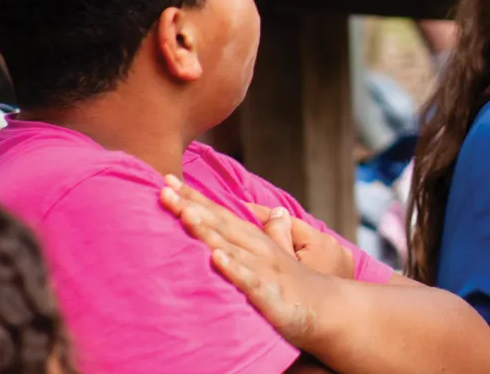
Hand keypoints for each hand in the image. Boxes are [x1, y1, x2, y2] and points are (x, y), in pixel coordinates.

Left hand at [159, 176, 335, 347]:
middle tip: (165, 189)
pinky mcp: (268, 293)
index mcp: (254, 239)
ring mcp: (263, 269)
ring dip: (208, 231)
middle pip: (220, 224)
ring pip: (230, 246)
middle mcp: (256, 248)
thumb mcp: (282, 253)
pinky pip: (248, 279)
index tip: (168, 180)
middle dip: (192, 206)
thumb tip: (278, 212)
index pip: (220, 214)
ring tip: (185, 214)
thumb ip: (275, 231)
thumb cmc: (297, 283)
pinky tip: (217, 257)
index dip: (195, 198)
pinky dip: (233, 268)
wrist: (325, 309)